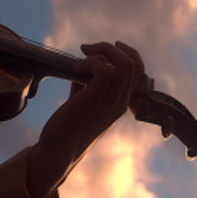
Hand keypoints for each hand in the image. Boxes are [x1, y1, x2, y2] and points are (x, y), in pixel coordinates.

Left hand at [26, 41, 145, 197]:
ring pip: (122, 65)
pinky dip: (92, 62)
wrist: (58, 151)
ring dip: (100, 52)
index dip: (127, 52)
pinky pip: (104, 72)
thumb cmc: (67, 126)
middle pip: (133, 64)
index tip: (109, 45)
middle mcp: (119, 103)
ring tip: (82, 59)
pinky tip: (77, 69)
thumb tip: (83, 65)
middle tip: (88, 49)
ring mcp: (108, 103)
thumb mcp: (82, 101)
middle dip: (110, 47)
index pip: (138, 70)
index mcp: (120, 102)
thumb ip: (87, 83)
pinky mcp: (92, 103)